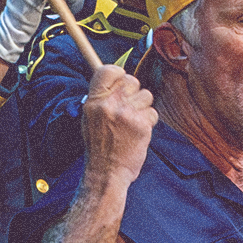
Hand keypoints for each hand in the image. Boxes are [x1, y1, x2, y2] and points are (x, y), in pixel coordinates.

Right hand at [75, 62, 155, 185]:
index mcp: (94, 101)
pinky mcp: (141, 125)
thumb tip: (114, 77)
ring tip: (131, 124)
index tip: (121, 81)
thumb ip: (101, 97)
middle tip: (127, 109)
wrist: (106, 173)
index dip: (119, 73)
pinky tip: (138, 133)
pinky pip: (152, 113)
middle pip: (131, 80)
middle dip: (134, 92)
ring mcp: (126, 114)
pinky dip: (148, 122)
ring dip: (142, 108)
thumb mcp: (90, 118)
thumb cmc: (99, 146)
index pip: (109, 70)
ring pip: (146, 95)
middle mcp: (109, 104)